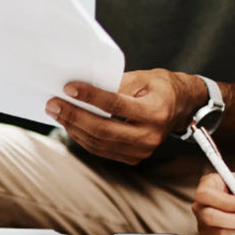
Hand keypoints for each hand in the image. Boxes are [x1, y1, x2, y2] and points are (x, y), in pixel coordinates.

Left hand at [46, 68, 203, 164]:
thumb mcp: (144, 77)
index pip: (116, 105)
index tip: (69, 88)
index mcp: (155, 112)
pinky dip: (83, 138)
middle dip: (74, 116)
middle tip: (54, 104)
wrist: (181, 107)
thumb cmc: (161, 87)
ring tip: (57, 113)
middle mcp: (150, 136)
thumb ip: (117, 84)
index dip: (90, 97)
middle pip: (103, 130)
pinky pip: (102, 150)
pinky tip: (72, 124)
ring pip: (99, 143)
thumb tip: (84, 89)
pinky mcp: (134, 157)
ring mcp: (143, 151)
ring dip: (74, 128)